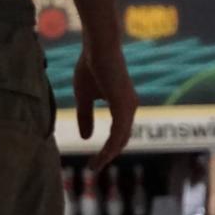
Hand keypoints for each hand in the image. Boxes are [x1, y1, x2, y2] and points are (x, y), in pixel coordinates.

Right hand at [73, 42, 136, 171]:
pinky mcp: (123, 105)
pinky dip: (110, 146)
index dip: (107, 148)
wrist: (98, 46)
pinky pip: (118, 132)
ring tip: (96, 166)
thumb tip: (86, 138)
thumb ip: (85, 117)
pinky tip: (102, 155)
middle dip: (108, 155)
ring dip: (108, 154)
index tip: (95, 161)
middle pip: (121, 139)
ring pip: (120, 139)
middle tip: (95, 168)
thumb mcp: (84, 96)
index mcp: (123, 105)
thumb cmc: (90, 66)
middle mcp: (130, 107)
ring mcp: (129, 107)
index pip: (118, 133)